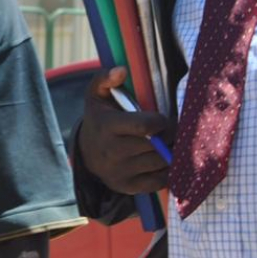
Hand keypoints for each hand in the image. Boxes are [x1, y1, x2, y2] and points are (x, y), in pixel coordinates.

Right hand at [77, 67, 169, 194]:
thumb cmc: (99, 118)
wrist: (86, 154)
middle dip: (168, 137)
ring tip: (167, 144)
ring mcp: (120, 172)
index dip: (161, 121)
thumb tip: (121, 70)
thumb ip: (106, 78)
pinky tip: (162, 160)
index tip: (162, 119)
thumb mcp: (96, 95)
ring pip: (160, 163)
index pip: (146, 126)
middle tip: (170, 131)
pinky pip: (159, 181)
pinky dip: (166, 171)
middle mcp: (112, 152)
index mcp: (107, 127)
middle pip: (156, 145)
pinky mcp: (128, 187)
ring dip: (169, 153)